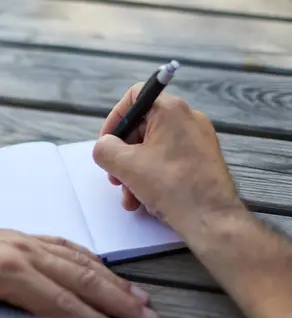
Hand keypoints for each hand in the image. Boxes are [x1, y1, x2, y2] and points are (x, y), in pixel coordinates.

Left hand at [0, 220, 159, 317]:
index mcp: (7, 269)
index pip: (63, 303)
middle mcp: (22, 250)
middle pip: (80, 277)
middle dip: (116, 300)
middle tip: (149, 317)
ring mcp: (22, 239)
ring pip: (78, 258)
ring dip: (110, 278)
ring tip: (138, 295)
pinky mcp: (18, 235)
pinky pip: (63, 243)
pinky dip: (88, 257)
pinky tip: (102, 266)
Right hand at [93, 84, 242, 234]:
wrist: (213, 221)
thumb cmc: (172, 186)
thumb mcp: (126, 165)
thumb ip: (104, 149)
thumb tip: (104, 146)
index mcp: (171, 110)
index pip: (135, 96)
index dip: (115, 118)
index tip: (107, 142)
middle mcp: (187, 119)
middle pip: (142, 127)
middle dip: (122, 154)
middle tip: (114, 176)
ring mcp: (198, 140)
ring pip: (153, 148)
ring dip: (134, 171)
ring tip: (129, 197)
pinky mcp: (202, 160)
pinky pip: (168, 160)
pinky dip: (151, 176)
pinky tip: (144, 200)